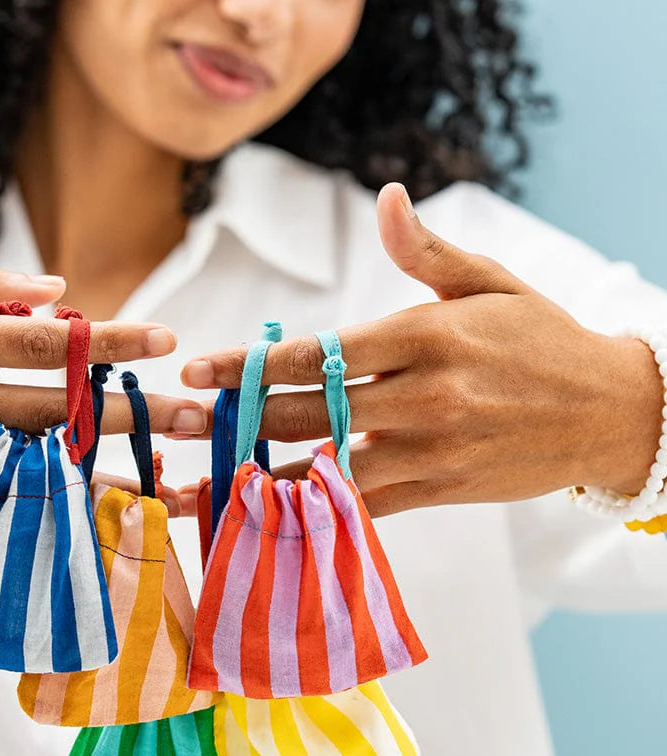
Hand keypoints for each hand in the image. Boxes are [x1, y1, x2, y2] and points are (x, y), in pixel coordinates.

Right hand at [0, 243, 207, 515]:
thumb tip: (62, 293)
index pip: (36, 338)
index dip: (107, 340)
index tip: (165, 341)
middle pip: (46, 408)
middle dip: (128, 412)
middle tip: (196, 416)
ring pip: (25, 464)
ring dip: (103, 470)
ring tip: (170, 477)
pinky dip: (43, 506)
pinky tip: (97, 512)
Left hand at [179, 184, 663, 516]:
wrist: (611, 412)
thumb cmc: (543, 339)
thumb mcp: (490, 283)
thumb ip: (426, 251)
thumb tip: (385, 198)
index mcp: (425, 336)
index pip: (318, 353)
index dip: (250, 364)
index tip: (198, 371)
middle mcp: (421, 396)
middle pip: (307, 412)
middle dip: (240, 417)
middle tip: (187, 421)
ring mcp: (428, 450)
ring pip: (326, 468)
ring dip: (262, 474)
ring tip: (206, 482)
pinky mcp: (436, 490)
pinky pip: (361, 507)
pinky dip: (313, 511)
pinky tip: (270, 514)